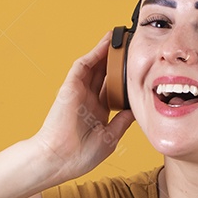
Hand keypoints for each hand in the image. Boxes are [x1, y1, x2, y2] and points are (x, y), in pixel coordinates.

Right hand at [32, 32, 134, 183]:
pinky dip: (95, 53)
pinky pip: (83, 65)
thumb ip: (123, 120)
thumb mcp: (110, 137)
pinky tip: (107, 42)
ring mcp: (78, 92)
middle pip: (105, 74)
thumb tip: (138, 108)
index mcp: (97, 113)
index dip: (124, 79)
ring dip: (107, 51)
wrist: (59, 159)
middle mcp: (88, 100)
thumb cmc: (81, 155)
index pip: (113, 90)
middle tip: (132, 47)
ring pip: (95, 66)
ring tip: (122, 37)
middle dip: (117, 61)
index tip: (138, 70)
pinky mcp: (70, 87)